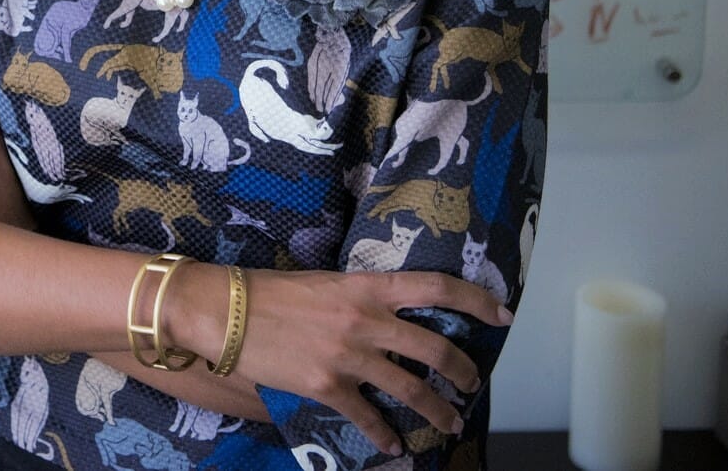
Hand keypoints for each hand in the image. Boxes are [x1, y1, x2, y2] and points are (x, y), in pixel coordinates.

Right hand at [174, 264, 510, 456]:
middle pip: (435, 347)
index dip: (476, 300)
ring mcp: (349, 356)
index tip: (502, 313)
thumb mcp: (324, 282)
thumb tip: (388, 317)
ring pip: (411, 389)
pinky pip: (368, 417)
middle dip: (463, 370)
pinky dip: (385, 435)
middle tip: (473, 382)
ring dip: (438, 410)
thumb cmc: (270, 291)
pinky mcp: (328, 387)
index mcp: (367, 286)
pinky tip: (394, 444)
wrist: (226, 312)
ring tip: (450, 421)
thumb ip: (360, 298)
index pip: (436, 288)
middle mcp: (366, 320)